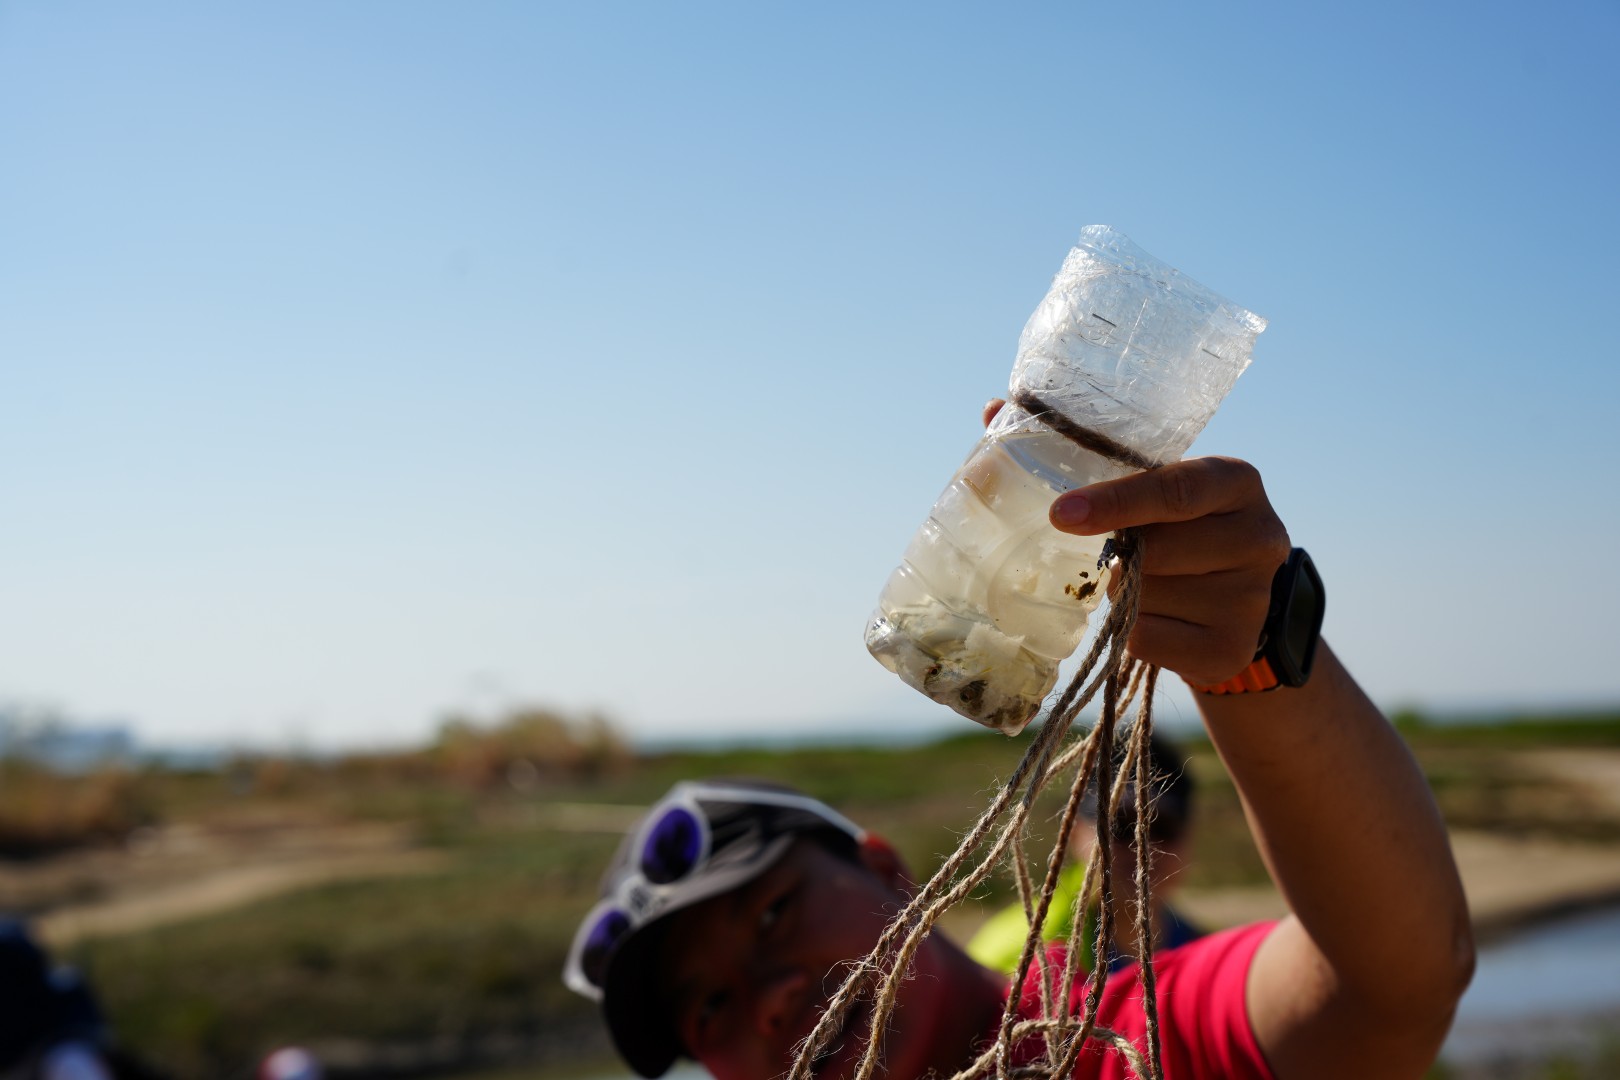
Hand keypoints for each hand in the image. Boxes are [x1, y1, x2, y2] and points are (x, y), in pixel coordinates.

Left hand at [983, 398, 1289, 684]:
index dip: (1115, 502)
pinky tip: (1154, 617)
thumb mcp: (1147, 486)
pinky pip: (1147, 641)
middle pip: (1157, 548)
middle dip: (1117, 554)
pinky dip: (1131, 632)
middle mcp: (1259, 535)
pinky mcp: (1231, 649)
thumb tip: (993, 410)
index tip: (1059, 514)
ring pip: (1148, 596)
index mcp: (1236, 481)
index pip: (1175, 489)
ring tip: (1141, 582)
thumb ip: (1084, 451)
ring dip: (1122, 592)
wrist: (1228, 607)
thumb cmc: (1173, 530)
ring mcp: (1252, 598)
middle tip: (1107, 552)